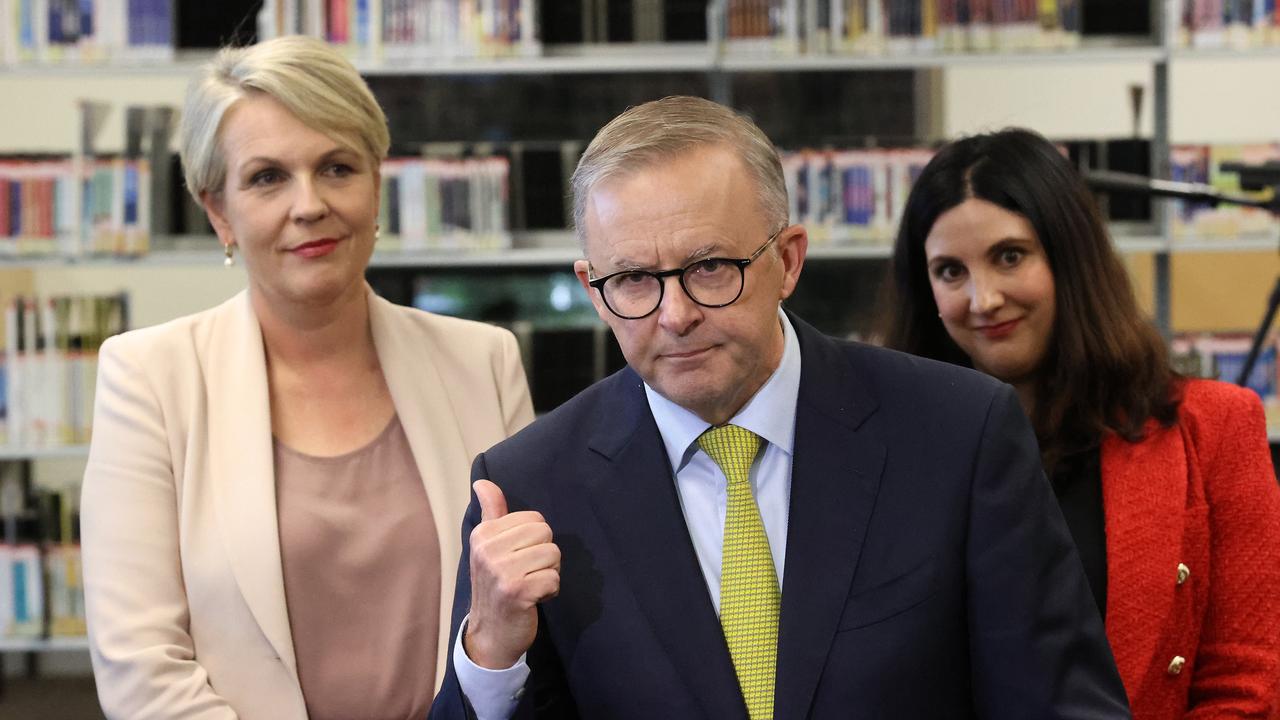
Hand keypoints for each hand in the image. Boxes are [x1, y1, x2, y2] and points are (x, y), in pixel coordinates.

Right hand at [463, 479, 560, 669]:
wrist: (490, 635)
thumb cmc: (494, 586)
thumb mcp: (488, 547)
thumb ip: (491, 512)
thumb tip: (482, 481)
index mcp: (482, 534)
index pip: (534, 518)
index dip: (535, 540)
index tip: (518, 559)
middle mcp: (488, 550)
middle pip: (546, 533)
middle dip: (545, 555)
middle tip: (527, 573)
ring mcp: (502, 571)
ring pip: (553, 554)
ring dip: (549, 573)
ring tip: (530, 586)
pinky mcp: (518, 592)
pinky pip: (554, 578)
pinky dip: (550, 590)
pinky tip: (534, 599)